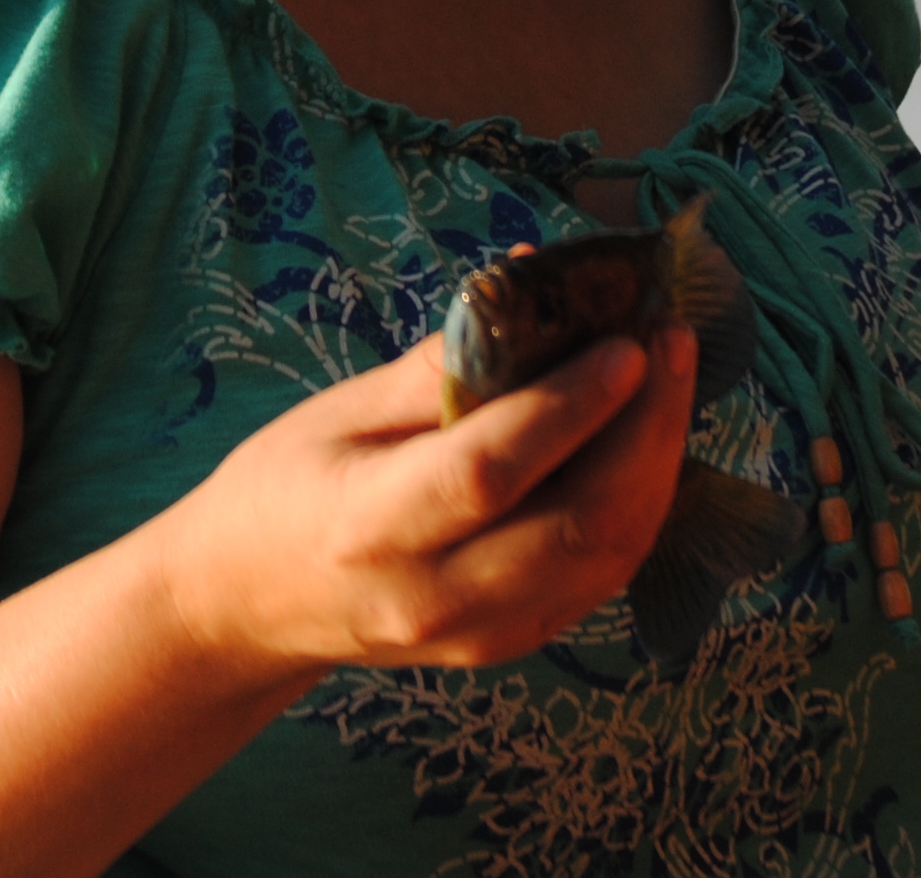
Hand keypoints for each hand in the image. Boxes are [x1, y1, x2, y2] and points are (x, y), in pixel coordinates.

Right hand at [155, 320, 700, 684]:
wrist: (249, 603)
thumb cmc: (285, 487)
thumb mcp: (343, 409)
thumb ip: (443, 360)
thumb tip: (534, 275)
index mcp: (371, 528)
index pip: (489, 471)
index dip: (570, 406)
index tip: (627, 340)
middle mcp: (433, 597)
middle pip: (577, 525)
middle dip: (647, 428)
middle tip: (670, 338)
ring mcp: (481, 633)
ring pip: (608, 557)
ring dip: (658, 462)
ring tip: (671, 375)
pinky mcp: (514, 643)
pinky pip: (601, 574)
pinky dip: (639, 501)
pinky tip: (645, 436)